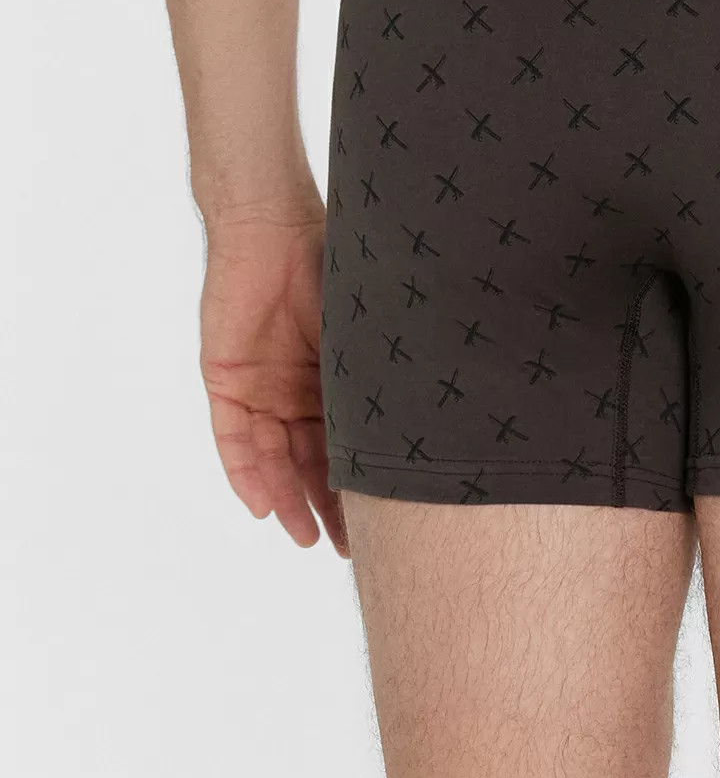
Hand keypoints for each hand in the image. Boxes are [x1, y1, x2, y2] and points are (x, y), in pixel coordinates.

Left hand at [198, 203, 349, 556]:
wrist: (271, 227)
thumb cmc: (328, 261)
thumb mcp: (365, 325)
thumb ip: (381, 366)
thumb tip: (436, 408)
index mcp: (332, 378)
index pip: (346, 443)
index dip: (360, 483)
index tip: (382, 522)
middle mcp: (297, 390)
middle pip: (311, 462)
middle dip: (328, 506)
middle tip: (347, 549)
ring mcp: (260, 388)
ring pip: (273, 460)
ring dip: (288, 501)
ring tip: (308, 539)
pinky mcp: (226, 383)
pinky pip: (234, 442)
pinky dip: (248, 475)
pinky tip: (265, 507)